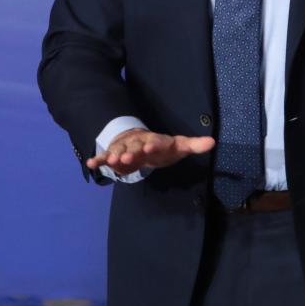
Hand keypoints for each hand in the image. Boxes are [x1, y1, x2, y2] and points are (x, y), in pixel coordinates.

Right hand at [85, 128, 214, 172]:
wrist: (143, 142)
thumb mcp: (180, 146)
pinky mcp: (115, 155)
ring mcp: (125, 148)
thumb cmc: (164, 147)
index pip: (156, 142)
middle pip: (134, 147)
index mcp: (155, 140)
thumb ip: (194, 145)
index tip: (150, 147)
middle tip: (125, 158)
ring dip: (114, 156)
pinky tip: (91, 164)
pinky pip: (106, 157)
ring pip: (119, 151)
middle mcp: (139, 143)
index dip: (153, 144)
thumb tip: (213, 142)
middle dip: (130, 152)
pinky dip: (99, 160)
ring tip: (110, 162)